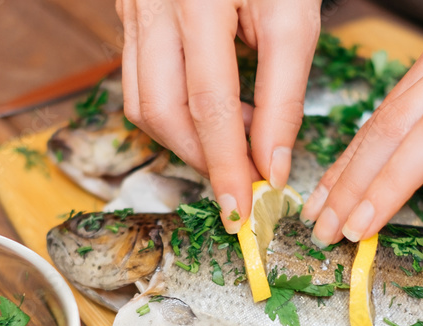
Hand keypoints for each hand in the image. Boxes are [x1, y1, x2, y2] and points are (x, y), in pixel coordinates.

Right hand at [116, 0, 320, 230]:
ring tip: (236, 143)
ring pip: (142, 103)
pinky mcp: (128, 14)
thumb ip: (284, 97)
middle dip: (202, 159)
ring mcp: (133, 9)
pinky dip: (174, 113)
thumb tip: (272, 167)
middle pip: (163, 111)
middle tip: (242, 183)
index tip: (243, 208)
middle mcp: (153, 5)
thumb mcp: (295, 18)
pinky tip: (214, 113)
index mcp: (198, 0)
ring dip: (186, 141)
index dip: (227, 163)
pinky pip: (139, 81)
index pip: (209, 105)